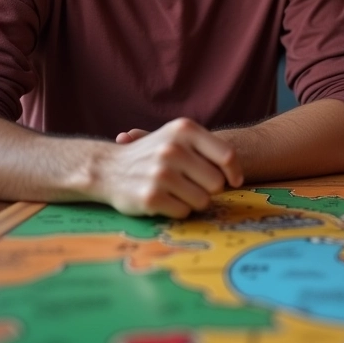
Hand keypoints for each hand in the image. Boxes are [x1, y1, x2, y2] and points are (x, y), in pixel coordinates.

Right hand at [97, 118, 242, 217]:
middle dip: (210, 189)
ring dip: (194, 201)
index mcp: (184, 130)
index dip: (235, 172)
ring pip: (203, 201)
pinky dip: (179, 210)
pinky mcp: (151, 197)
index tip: (234, 181)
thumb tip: (235, 175)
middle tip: (195, 185)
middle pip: (217, 183)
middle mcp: (173, 149)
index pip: (227, 155)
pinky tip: (166, 200)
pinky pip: (184, 212)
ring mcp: (161, 173)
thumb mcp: (179, 137)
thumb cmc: (153, 152)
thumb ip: (208, 149)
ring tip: (178, 191)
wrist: (108, 168)